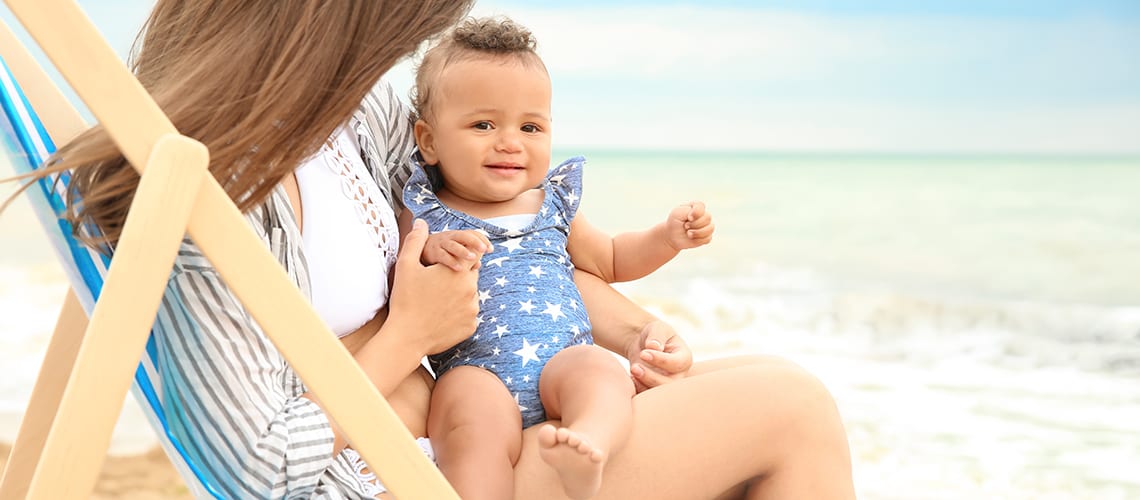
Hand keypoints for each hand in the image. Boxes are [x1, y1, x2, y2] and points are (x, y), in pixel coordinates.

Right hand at [388, 219, 480, 355]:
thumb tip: (420, 222)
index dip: (463, 256)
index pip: (473, 254)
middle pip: (472, 275)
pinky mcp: (471, 326)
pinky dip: (459, 313)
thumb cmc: (405, 300)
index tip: (452, 262)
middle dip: (459, 276)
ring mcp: (473, 309)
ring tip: (438, 301)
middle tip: (438, 284)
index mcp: (458, 272)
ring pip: (471, 295)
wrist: (406, 337)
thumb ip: (415, 241)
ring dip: (460, 295)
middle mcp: (471, 290)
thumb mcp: (406, 266)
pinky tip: (442, 315)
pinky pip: (468, 314)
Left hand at [625, 320, 692, 392]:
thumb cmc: (655, 334)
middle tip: (635, 367)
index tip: (643, 353)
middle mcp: (678, 375)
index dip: (661, 360)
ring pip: (658, 393)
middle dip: (651, 377)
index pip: (677, 363)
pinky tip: (631, 378)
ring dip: (643, 384)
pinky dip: (638, 389)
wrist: (644, 346)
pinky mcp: (654, 390)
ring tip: (632, 370)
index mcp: (684, 358)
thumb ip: (657, 335)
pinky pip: (647, 396)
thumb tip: (653, 346)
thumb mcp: (657, 328)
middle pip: (669, 383)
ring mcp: (666, 384)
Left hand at [665, 201, 713, 250]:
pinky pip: (708, 238)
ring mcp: (706, 225)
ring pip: (710, 228)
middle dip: (695, 224)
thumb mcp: (677, 213)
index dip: (696, 213)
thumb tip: (701, 216)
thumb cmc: (675, 222)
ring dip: (698, 232)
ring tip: (688, 233)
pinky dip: (698, 239)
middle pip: (707, 217)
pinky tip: (692, 238)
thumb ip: (689, 210)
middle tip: (685, 226)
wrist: (672, 236)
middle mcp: (703, 215)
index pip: (701, 206)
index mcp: (696, 206)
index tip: (689, 218)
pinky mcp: (707, 236)